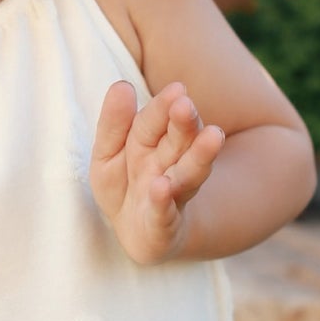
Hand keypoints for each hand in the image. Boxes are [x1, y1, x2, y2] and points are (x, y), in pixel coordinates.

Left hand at [88, 79, 225, 264]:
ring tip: (213, 136)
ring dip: (199, 156)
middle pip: (179, 142)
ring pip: (188, 173)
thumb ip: (114, 123)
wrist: (139, 234)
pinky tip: (162, 187)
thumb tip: (122, 85)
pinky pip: (164, 213)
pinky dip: (163, 202)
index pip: (154, 120)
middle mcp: (168, 165)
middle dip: (184, 124)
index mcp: (151, 142)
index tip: (177, 89)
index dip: (163, 106)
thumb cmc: (124, 186)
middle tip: (187, 106)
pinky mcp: (165, 226)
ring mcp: (172, 196)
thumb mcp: (107, 153)